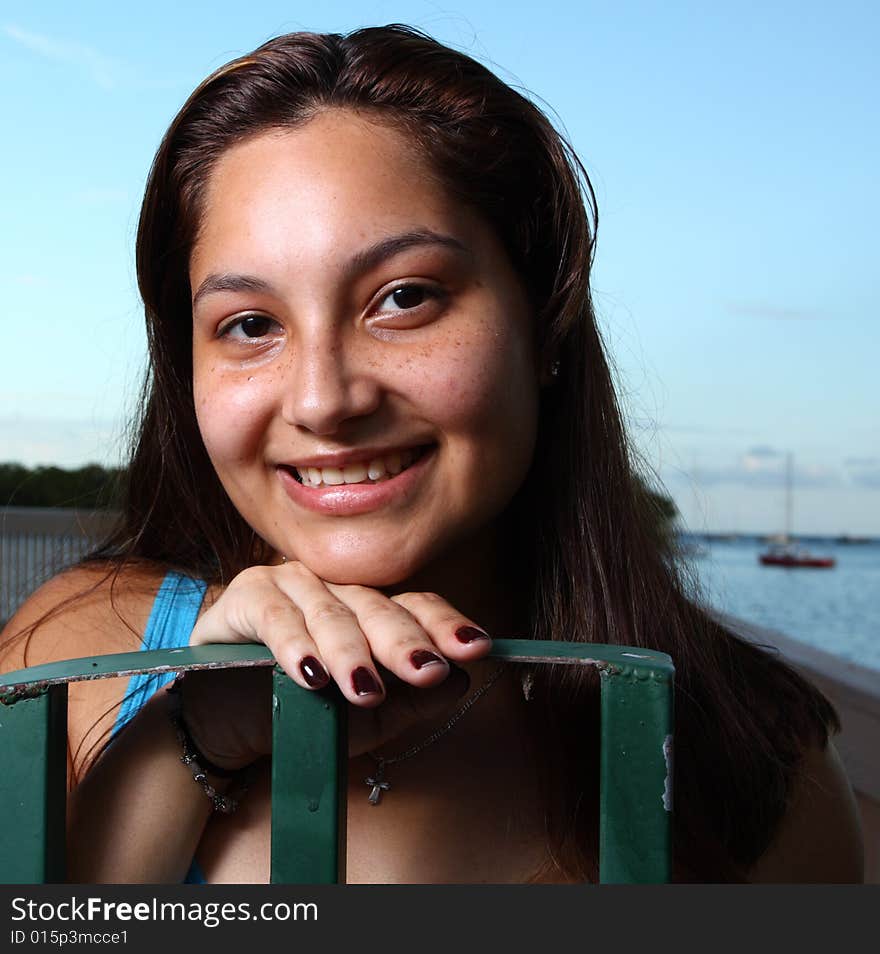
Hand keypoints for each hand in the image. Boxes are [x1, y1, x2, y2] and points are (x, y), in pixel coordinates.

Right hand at [180, 562, 492, 767]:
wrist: (225, 724)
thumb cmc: (302, 713)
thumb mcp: (367, 718)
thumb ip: (412, 700)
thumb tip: (460, 681)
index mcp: (369, 609)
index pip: (414, 606)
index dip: (444, 626)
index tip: (477, 648)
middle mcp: (336, 588)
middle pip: (378, 608)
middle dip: (405, 643)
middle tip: (427, 671)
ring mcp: (292, 584)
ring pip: (331, 614)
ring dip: (350, 653)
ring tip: (365, 689)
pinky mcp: (247, 595)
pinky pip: (277, 617)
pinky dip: (295, 646)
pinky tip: (310, 673)